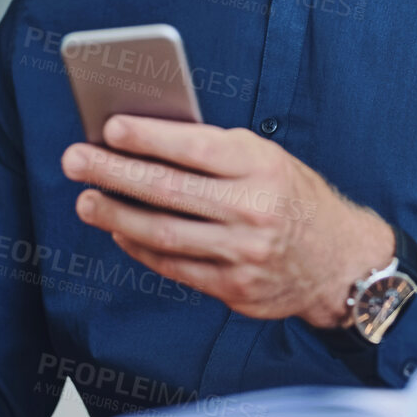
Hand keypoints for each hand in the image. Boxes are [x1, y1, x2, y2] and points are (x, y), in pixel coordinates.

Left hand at [59, 114, 393, 326]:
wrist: (340, 260)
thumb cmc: (292, 196)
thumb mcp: (266, 158)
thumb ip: (214, 151)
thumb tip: (144, 140)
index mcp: (261, 166)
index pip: (194, 147)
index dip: (148, 137)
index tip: (109, 127)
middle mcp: (253, 210)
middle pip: (169, 190)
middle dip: (114, 173)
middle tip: (75, 160)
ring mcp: (243, 254)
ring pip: (164, 234)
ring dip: (117, 216)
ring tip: (87, 201)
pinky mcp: (236, 289)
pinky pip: (175, 267)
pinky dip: (142, 248)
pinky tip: (120, 232)